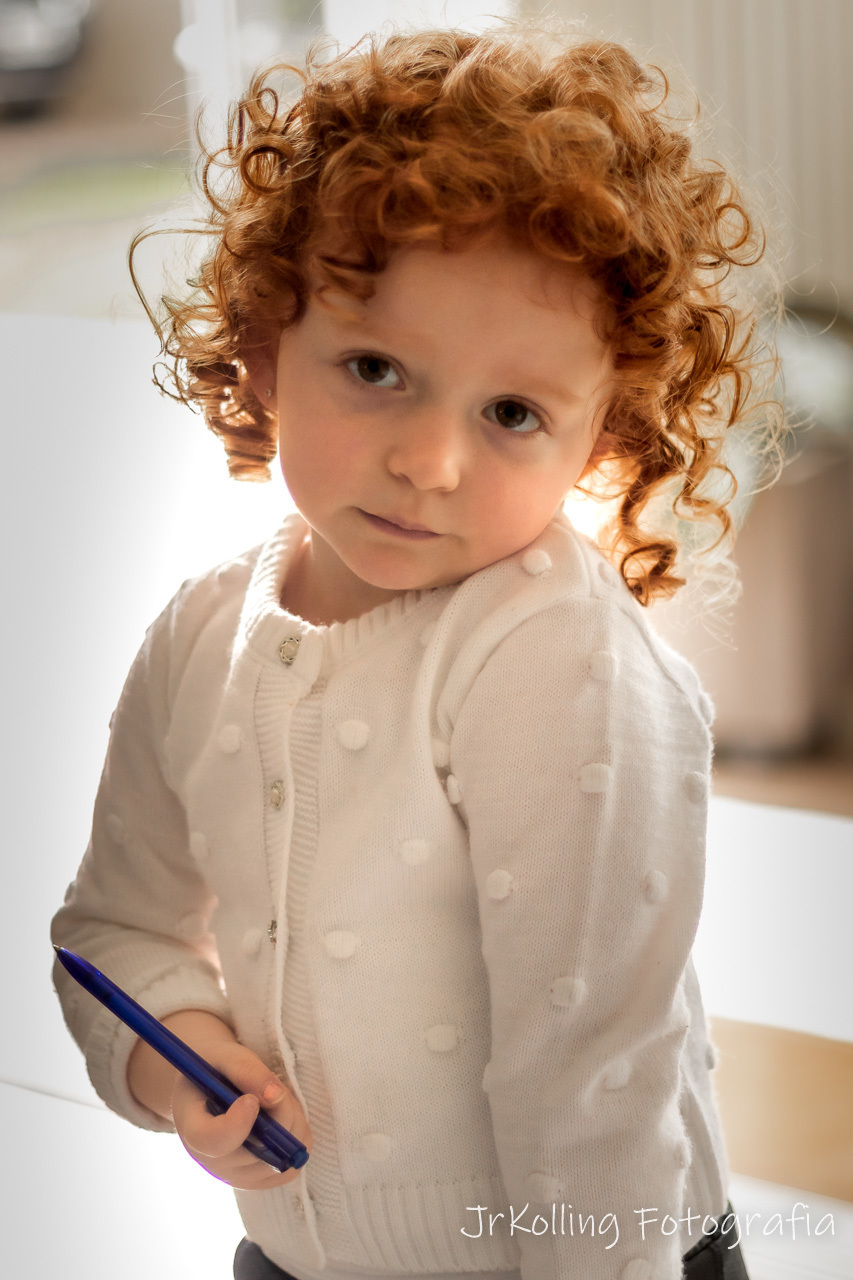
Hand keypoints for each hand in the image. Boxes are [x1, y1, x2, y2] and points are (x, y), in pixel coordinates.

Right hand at [128, 1010, 312, 1189]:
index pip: (214, 1142)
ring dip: (291, 1123)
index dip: (238, 1124)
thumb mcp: (223, 1056)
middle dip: (279, 1113)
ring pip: (281, 1158)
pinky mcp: (257, 1179)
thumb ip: (246, 1071)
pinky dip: (296, 1138)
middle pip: (257, 1151)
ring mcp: (234, 1175)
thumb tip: (275, 1097)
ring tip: (278, 1100)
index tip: (251, 1099)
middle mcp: (211, 1161)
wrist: (212, 1086)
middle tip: (276, 1086)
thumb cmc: (214, 1068)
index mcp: (192, 1128)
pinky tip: (283, 1118)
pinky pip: (290, 1168)